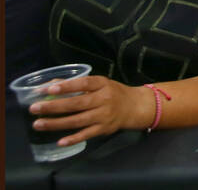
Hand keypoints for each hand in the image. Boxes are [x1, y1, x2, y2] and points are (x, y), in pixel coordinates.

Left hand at [27, 75, 150, 144]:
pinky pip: (86, 134)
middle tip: (34, 108)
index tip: (48, 89)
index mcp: (103, 84)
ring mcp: (104, 115)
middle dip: (54, 106)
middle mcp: (104, 99)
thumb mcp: (99, 84)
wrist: (135, 106)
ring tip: (38, 124)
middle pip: (77, 104)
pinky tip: (60, 141)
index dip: (67, 86)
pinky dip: (73, 139)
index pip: (84, 83)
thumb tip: (50, 84)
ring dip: (56, 123)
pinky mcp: (104, 129)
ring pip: (78, 121)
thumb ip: (76, 84)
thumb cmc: (112, 92)